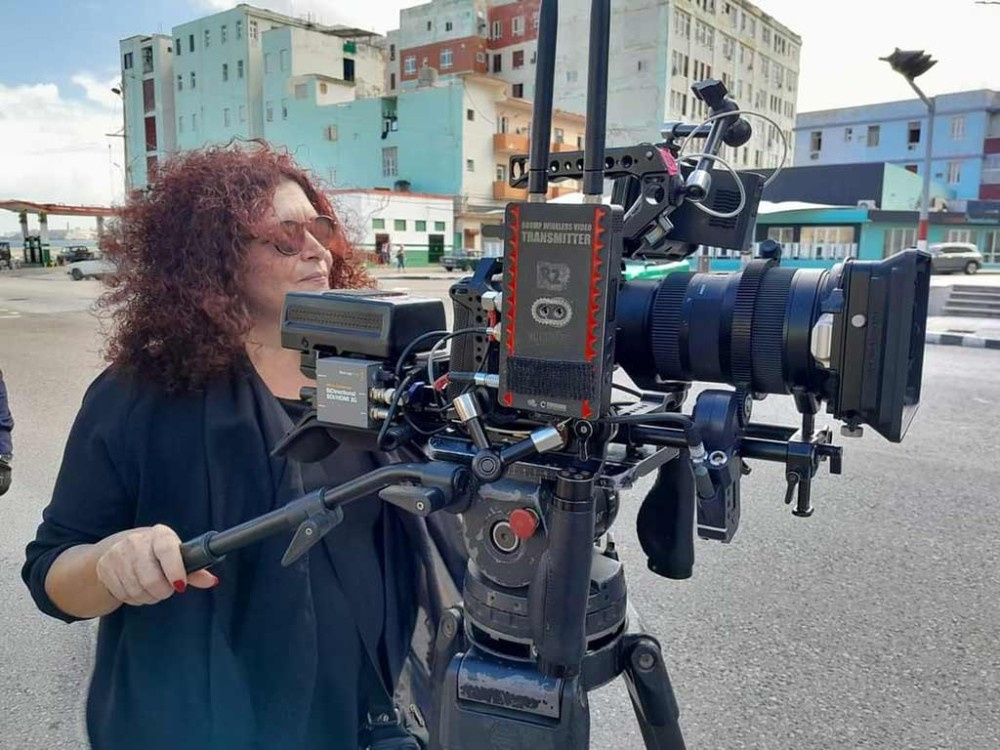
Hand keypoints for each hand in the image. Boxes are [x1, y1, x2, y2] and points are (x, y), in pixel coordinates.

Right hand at [95, 524, 218, 605]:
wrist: (118, 549)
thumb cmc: (156, 554)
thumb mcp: (175, 556)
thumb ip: (194, 570)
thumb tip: (212, 581)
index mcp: (160, 534)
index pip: (168, 549)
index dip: (175, 569)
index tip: (180, 586)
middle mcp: (136, 541)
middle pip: (151, 578)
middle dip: (162, 591)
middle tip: (167, 590)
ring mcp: (117, 554)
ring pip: (137, 590)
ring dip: (148, 597)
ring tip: (151, 589)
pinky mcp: (104, 568)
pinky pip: (124, 595)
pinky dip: (134, 598)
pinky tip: (136, 588)